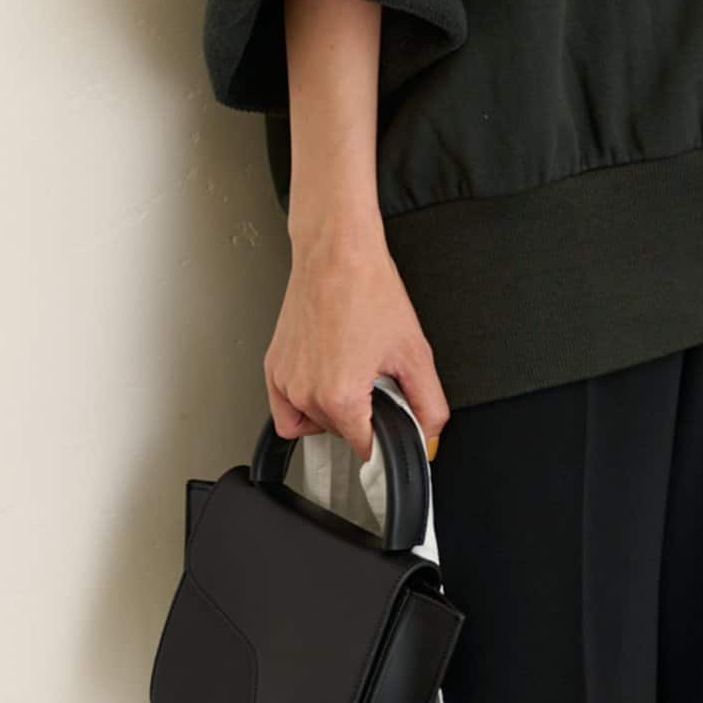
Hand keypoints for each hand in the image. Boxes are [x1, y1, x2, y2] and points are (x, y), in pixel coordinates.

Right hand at [265, 233, 450, 464]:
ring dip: (335, 408)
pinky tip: (325, 382)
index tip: (390, 425)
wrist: (337, 253)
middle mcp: (307, 394)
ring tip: (351, 369)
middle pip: (342, 433)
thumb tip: (430, 435)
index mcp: (341, 396)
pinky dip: (304, 406)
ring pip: (315, 422)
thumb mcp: (415, 351)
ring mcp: (286, 381)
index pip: (366, 449)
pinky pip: (286, 410)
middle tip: (375, 376)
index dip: (386, 438)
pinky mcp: (273, 367)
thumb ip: (428, 404)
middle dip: (363, 414)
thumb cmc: (368, 289)